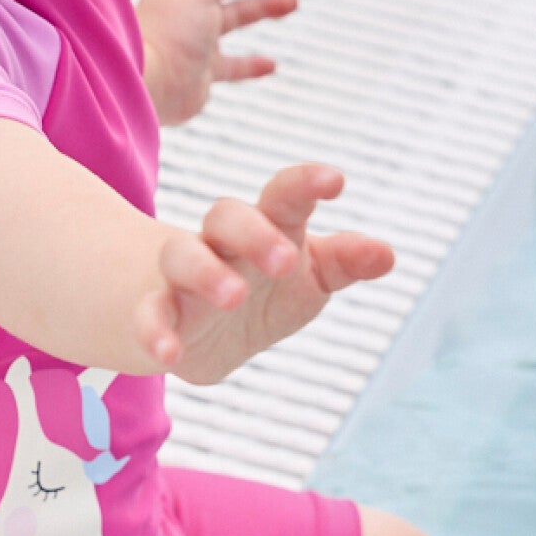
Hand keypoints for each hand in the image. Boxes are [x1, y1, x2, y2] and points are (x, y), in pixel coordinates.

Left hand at [136, 0, 295, 125]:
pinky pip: (230, 66)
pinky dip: (250, 64)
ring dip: (262, 8)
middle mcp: (183, 8)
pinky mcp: (200, 72)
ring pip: (232, 18)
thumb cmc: (167, 34)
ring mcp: (193, 40)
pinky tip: (271, 64)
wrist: (151, 87)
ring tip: (292, 2)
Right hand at [137, 162, 393, 385]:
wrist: (193, 328)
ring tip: (233, 297)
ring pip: (183, 255)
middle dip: (255, 232)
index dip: (306, 184)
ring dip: (206, 272)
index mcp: (266, 228)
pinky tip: (168, 354)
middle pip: (227, 216)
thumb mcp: (310, 278)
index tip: (335, 181)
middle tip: (285, 261)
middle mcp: (221, 244)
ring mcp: (184, 277)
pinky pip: (148, 315)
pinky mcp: (156, 315)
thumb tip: (387, 255)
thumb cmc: (263, 289)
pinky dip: (154, 331)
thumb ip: (344, 263)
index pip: (284, 197)